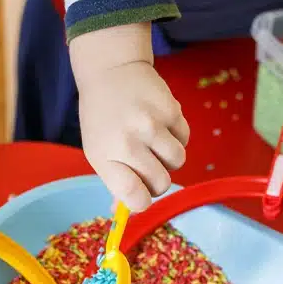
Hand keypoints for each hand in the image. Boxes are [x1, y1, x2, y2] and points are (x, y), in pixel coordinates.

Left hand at [71, 25, 189, 211]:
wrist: (111, 70)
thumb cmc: (102, 118)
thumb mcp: (98, 150)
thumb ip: (115, 181)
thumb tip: (127, 212)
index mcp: (105, 156)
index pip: (133, 196)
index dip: (141, 202)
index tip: (141, 196)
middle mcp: (128, 141)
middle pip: (162, 183)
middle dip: (158, 179)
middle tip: (147, 165)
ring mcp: (151, 124)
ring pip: (178, 161)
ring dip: (169, 158)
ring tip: (154, 143)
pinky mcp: (171, 109)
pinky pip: (184, 138)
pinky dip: (176, 137)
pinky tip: (160, 124)